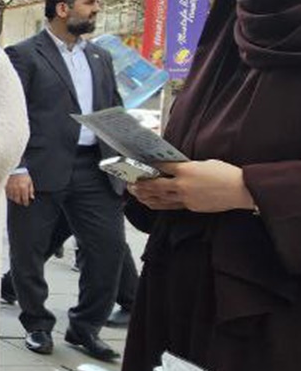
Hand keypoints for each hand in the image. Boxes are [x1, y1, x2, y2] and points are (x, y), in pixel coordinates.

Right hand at [6, 173, 34, 205]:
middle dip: (20, 201)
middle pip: (17, 200)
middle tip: (21, 201)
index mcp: (23, 187)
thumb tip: (32, 197)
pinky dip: (10, 195)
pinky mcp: (6, 187)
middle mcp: (16, 189)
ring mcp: (10, 188)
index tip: (26, 204)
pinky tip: (13, 194)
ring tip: (17, 197)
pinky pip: (8, 194)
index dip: (25, 203)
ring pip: (12, 198)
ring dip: (15, 198)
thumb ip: (31, 190)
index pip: (24, 199)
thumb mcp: (30, 182)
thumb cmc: (23, 175)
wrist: (16, 169)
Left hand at [129, 160, 254, 213]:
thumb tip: (177, 168)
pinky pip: (169, 206)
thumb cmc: (226, 173)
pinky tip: (150, 202)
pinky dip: (157, 204)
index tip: (143, 163)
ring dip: (144, 195)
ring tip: (135, 193)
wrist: (240, 190)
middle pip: (155, 184)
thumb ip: (189, 166)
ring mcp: (185, 198)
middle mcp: (182, 185)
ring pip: (159, 198)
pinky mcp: (190, 207)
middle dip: (140, 184)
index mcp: (187, 170)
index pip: (163, 166)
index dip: (151, 165)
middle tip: (130, 182)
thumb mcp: (205, 163)